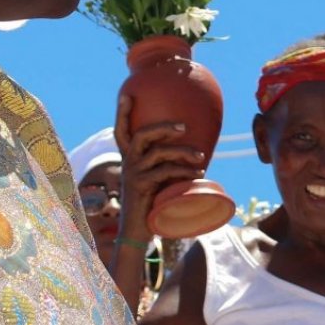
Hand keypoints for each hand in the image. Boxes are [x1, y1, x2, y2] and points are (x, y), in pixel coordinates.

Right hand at [115, 93, 207, 241]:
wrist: (138, 231)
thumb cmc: (153, 201)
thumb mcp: (157, 177)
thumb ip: (166, 161)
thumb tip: (196, 146)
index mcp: (130, 157)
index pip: (121, 130)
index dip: (123, 112)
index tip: (127, 93)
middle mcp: (128, 162)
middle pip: (141, 134)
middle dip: (163, 126)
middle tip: (184, 126)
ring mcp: (133, 174)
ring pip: (159, 153)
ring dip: (183, 152)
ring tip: (202, 157)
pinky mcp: (141, 186)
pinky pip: (165, 171)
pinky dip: (184, 171)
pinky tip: (199, 173)